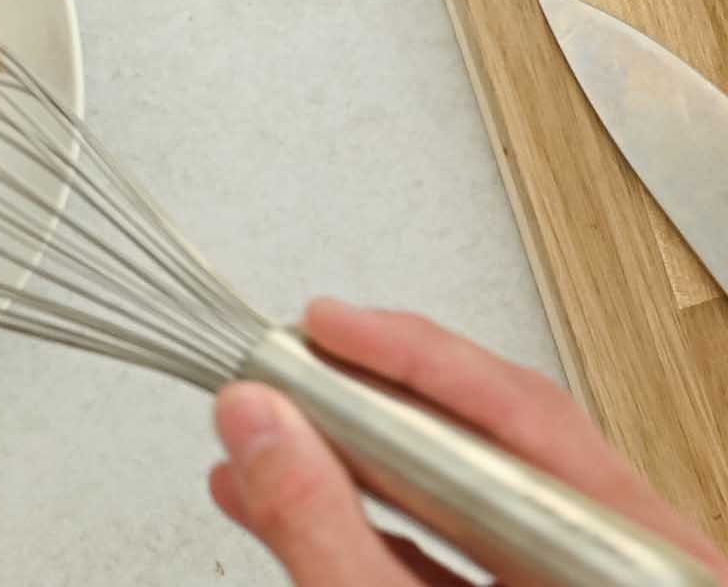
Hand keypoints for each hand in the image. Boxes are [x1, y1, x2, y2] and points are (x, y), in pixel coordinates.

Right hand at [208, 298, 727, 584]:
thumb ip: (321, 528)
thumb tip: (256, 422)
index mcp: (633, 561)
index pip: (519, 411)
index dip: (407, 355)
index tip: (321, 325)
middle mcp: (619, 568)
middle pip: (491, 446)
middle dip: (366, 403)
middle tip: (282, 366)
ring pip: (466, 501)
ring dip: (353, 466)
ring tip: (264, 437)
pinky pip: (455, 553)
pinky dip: (370, 526)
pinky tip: (296, 504)